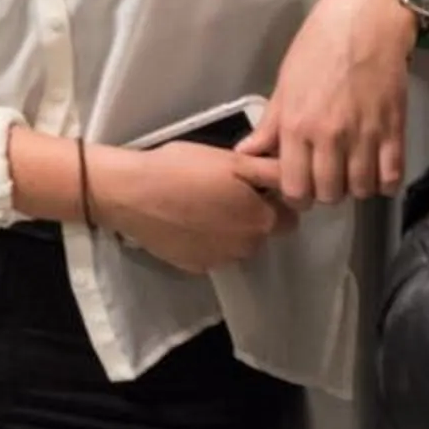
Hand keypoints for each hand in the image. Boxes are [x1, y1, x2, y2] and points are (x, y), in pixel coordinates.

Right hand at [94, 142, 296, 275]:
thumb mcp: (232, 160)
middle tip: (223, 190)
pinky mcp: (195, 267)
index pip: (289, 215)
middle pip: (263, 232)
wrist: (130, 193)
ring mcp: (220, 261)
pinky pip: (212, 254)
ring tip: (201, 204)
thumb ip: (271, 172)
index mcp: (261, 220)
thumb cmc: (181, 169)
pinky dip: (206, 241)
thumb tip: (299, 180)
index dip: (274, 197)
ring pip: (238, 245)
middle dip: (251, 214)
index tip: (252, 184)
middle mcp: (247, 247)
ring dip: (230, 229)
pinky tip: (186, 221)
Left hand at [243, 0, 415, 206]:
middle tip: (326, 177)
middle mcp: (330, 136)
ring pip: (359, 190)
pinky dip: (383, 182)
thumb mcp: (285, 84)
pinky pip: (390, 177)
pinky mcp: (395, 130)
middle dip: (324, 193)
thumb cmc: (317, 48)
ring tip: (350, 172)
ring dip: (354, 188)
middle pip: (328, 194)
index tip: (300, 185)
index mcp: (297, 126)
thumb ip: (270, 126)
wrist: (366, 22)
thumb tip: (246, 154)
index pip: (294, 187)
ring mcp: (365, 135)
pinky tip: (376, 170)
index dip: (296, 194)